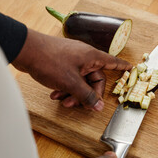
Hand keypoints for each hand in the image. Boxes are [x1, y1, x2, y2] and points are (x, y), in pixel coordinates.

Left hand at [12, 29, 131, 110]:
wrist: (26, 50)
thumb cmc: (50, 61)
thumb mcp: (71, 82)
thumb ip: (86, 96)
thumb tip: (99, 107)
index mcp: (92, 57)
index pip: (112, 62)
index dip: (122, 67)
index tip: (131, 68)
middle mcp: (84, 57)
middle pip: (94, 79)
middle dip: (86, 94)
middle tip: (78, 105)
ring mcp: (72, 59)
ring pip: (80, 80)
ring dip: (73, 93)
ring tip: (62, 101)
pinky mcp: (61, 62)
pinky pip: (69, 78)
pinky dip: (64, 87)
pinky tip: (54, 94)